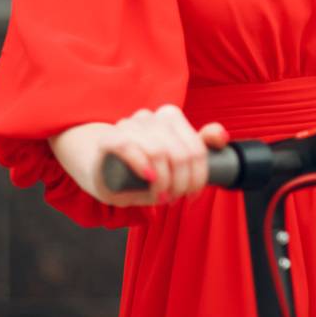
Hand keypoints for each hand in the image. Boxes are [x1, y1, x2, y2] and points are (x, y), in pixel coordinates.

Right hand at [52, 104, 229, 207]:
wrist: (94, 163)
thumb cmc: (137, 165)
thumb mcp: (169, 160)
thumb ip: (196, 148)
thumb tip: (221, 137)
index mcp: (170, 118)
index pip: (197, 148)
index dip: (199, 176)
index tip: (192, 195)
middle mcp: (152, 117)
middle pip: (182, 153)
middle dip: (182, 183)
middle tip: (173, 199)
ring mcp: (131, 125)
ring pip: (160, 151)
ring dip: (164, 181)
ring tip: (159, 196)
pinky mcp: (109, 138)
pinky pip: (130, 147)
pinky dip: (143, 165)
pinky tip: (149, 179)